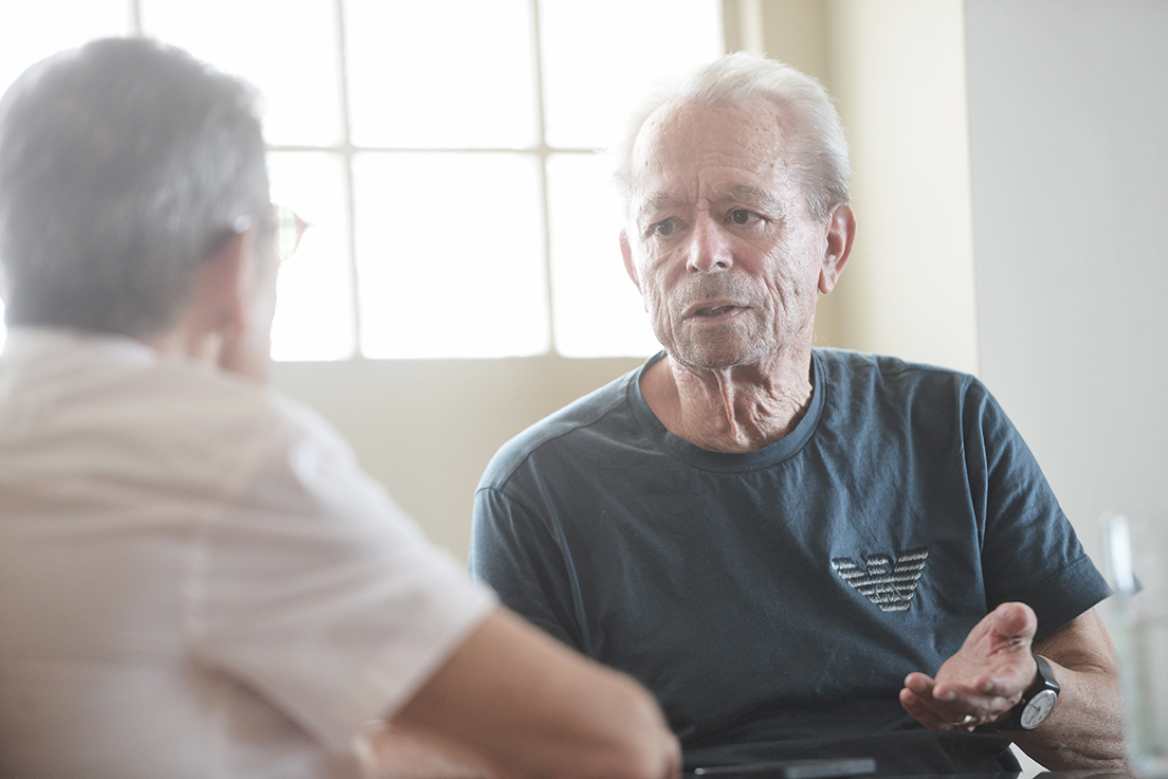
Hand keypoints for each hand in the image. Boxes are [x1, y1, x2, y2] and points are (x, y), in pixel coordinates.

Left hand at [899, 602, 1039, 731]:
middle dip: (958, 698)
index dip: (997, 685)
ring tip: (912, 684)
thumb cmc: (1005, 642)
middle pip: (978, 706)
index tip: (981, 681)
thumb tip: (1012, 615)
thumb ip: (1017, 618)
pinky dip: (921, 712)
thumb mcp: (1014, 623)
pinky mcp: (953, 710)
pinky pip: (938, 721)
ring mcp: (972, 708)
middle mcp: (996, 699)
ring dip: (931, 702)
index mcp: (1014, 675)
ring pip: (954, 714)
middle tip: (939, 690)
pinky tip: (907, 696)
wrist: (997, 663)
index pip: (1009, 684)